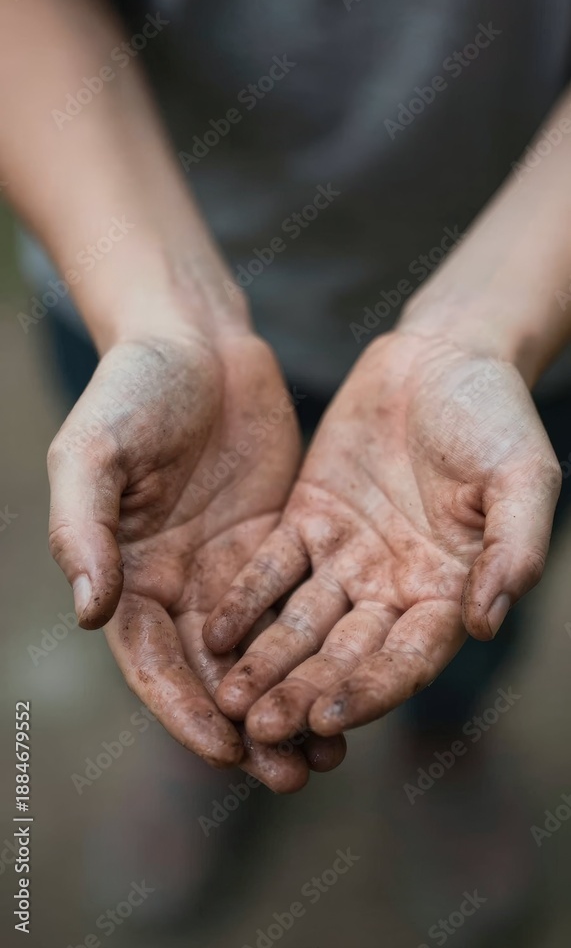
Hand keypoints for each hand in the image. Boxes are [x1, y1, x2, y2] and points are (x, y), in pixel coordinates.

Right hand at [48, 328, 344, 787]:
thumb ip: (84, 529)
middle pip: (212, 673)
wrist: (196, 339)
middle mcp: (180, 583)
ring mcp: (230, 567)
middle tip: (290, 774)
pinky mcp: (277, 542)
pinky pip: (300, 606)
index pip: (154, 660)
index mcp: (129, 574)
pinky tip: (356, 677)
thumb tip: (90, 615)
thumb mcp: (95, 452)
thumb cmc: (133, 388)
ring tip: (331, 753)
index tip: (226, 750)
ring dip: (291, 701)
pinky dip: (322, 647)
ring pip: (262, 652)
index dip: (184, 709)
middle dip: (248, 727)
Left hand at [204, 331, 560, 738]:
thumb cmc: (496, 414)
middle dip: (304, 691)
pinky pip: (272, 568)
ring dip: (266, 662)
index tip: (328, 718)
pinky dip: (247, 600)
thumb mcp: (522, 476)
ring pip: (301, 622)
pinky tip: (217, 630)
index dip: (370, 689)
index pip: (406, 657)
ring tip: (229, 698)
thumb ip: (511, 547)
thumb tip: (485, 621)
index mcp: (448, 590)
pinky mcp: (307, 521)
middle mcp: (393, 587)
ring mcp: (346, 558)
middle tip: (262, 728)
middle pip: (344, 654)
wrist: (444, 355)